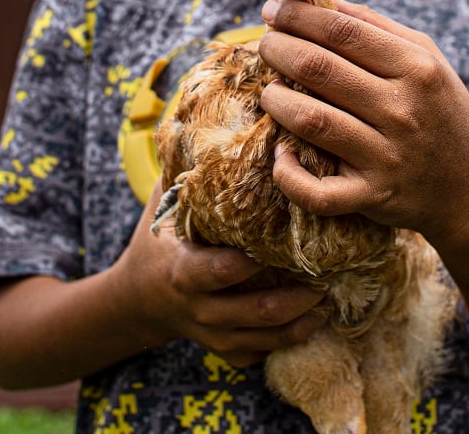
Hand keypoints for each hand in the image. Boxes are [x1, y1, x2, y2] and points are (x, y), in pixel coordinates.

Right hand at [111, 185, 325, 366]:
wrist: (136, 301)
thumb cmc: (157, 242)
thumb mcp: (161, 206)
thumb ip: (184, 169)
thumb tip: (205, 114)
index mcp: (184, 271)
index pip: (223, 271)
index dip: (255, 259)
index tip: (285, 238)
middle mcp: (200, 309)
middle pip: (258, 312)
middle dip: (299, 296)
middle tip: (328, 273)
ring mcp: (214, 335)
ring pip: (267, 339)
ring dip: (304, 322)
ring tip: (331, 297)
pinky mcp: (225, 351)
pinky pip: (262, 354)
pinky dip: (289, 340)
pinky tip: (313, 319)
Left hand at [256, 0, 468, 245]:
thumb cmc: (440, 111)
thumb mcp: (427, 59)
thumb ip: (376, 27)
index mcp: (416, 68)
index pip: (342, 31)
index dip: (298, 17)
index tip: (272, 11)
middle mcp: (402, 110)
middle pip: (318, 68)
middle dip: (278, 50)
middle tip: (265, 45)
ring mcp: (386, 156)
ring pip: (310, 120)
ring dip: (276, 100)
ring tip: (270, 91)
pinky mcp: (372, 197)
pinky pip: (319, 192)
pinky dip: (290, 176)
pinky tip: (281, 157)